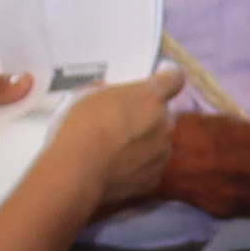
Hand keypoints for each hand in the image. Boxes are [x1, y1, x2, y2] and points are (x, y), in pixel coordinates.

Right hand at [46, 67, 181, 216]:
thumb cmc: (77, 128)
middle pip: (163, 111)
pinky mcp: (155, 176)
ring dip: (141, 138)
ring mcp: (162, 152)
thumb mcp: (85, 94)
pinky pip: (149, 163)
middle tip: (121, 116)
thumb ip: (108, 91)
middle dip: (146, 112)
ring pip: (157, 139)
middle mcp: (164, 123)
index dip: (168, 74)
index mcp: (150, 96)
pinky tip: (113, 162)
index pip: (174, 77)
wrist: (75, 172)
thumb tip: (110, 93)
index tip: (162, 74)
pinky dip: (136, 162)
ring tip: (111, 143)